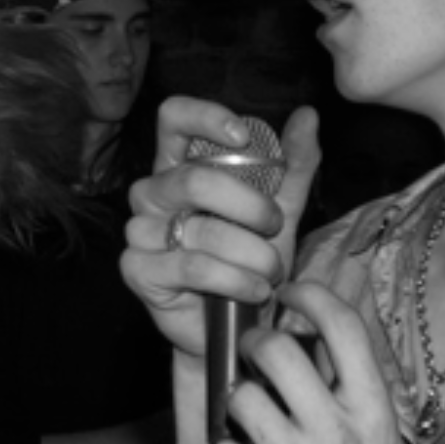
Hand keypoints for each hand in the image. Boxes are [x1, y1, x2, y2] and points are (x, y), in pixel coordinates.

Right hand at [120, 99, 321, 360]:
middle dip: (250, 207)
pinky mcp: (137, 270)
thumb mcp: (280, 210)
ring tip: (271, 273)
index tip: (244, 137)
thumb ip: (293, 165)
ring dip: (251, 254)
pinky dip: (235, 280)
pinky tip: (255, 291)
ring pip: (201, 231)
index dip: (205, 118)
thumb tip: (308, 115)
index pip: (173, 119)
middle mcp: (152, 193)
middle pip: (195, 180)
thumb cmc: (250, 261)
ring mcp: (139, 232)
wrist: (237, 328)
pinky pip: (192, 267)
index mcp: (180, 166)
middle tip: (275, 229)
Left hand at [219, 282, 444, 443]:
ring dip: (239, 402)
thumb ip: (351, 391)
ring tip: (251, 419)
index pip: (343, 327)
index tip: (290, 294)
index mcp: (373, 410)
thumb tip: (309, 338)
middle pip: (278, 352)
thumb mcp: (382, 438)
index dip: (310, 296)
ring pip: (242, 399)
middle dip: (255, 344)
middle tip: (255, 357)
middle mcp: (337, 433)